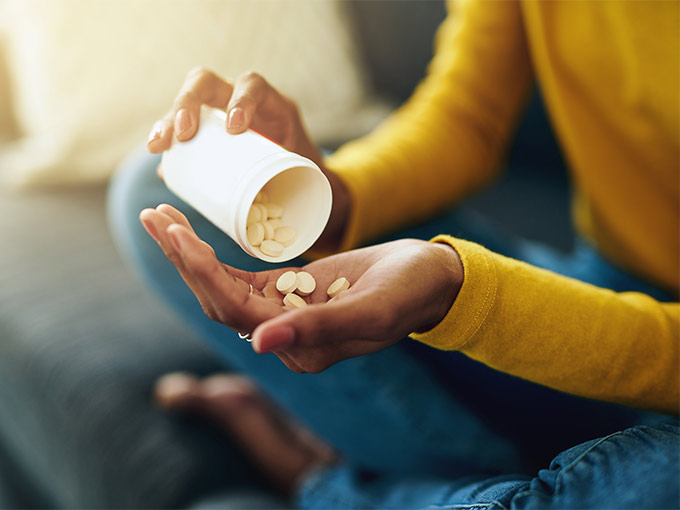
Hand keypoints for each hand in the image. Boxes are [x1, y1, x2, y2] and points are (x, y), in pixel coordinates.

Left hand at [140, 204, 463, 372]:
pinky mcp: (288, 292)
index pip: (236, 311)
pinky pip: (240, 277)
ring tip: (161, 217)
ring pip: (223, 287)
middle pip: (218, 300)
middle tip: (153, 216)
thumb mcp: (372, 308)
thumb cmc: (410, 292)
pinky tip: (192, 232)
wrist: (430, 280)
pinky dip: (213, 255)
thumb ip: (319, 328)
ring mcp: (283, 315)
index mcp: (303, 350)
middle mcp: (285, 338)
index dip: (202, 272)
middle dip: (183, 259)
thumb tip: (258, 345)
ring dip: (190, 255)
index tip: (175, 232)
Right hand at [146, 67, 349, 249]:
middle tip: (182, 133)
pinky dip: (168, 143)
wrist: (303, 181)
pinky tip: (162, 162)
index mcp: (271, 104)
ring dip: (167, 122)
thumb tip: (270, 211)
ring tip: (158, 147)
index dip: (241, 99)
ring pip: (185, 105)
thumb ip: (297, 187)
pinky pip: (179, 129)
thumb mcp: (307, 174)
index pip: (253, 85)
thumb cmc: (306, 177)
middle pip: (206, 83)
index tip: (234, 128)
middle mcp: (240, 100)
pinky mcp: (204, 132)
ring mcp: (217, 113)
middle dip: (188, 103)